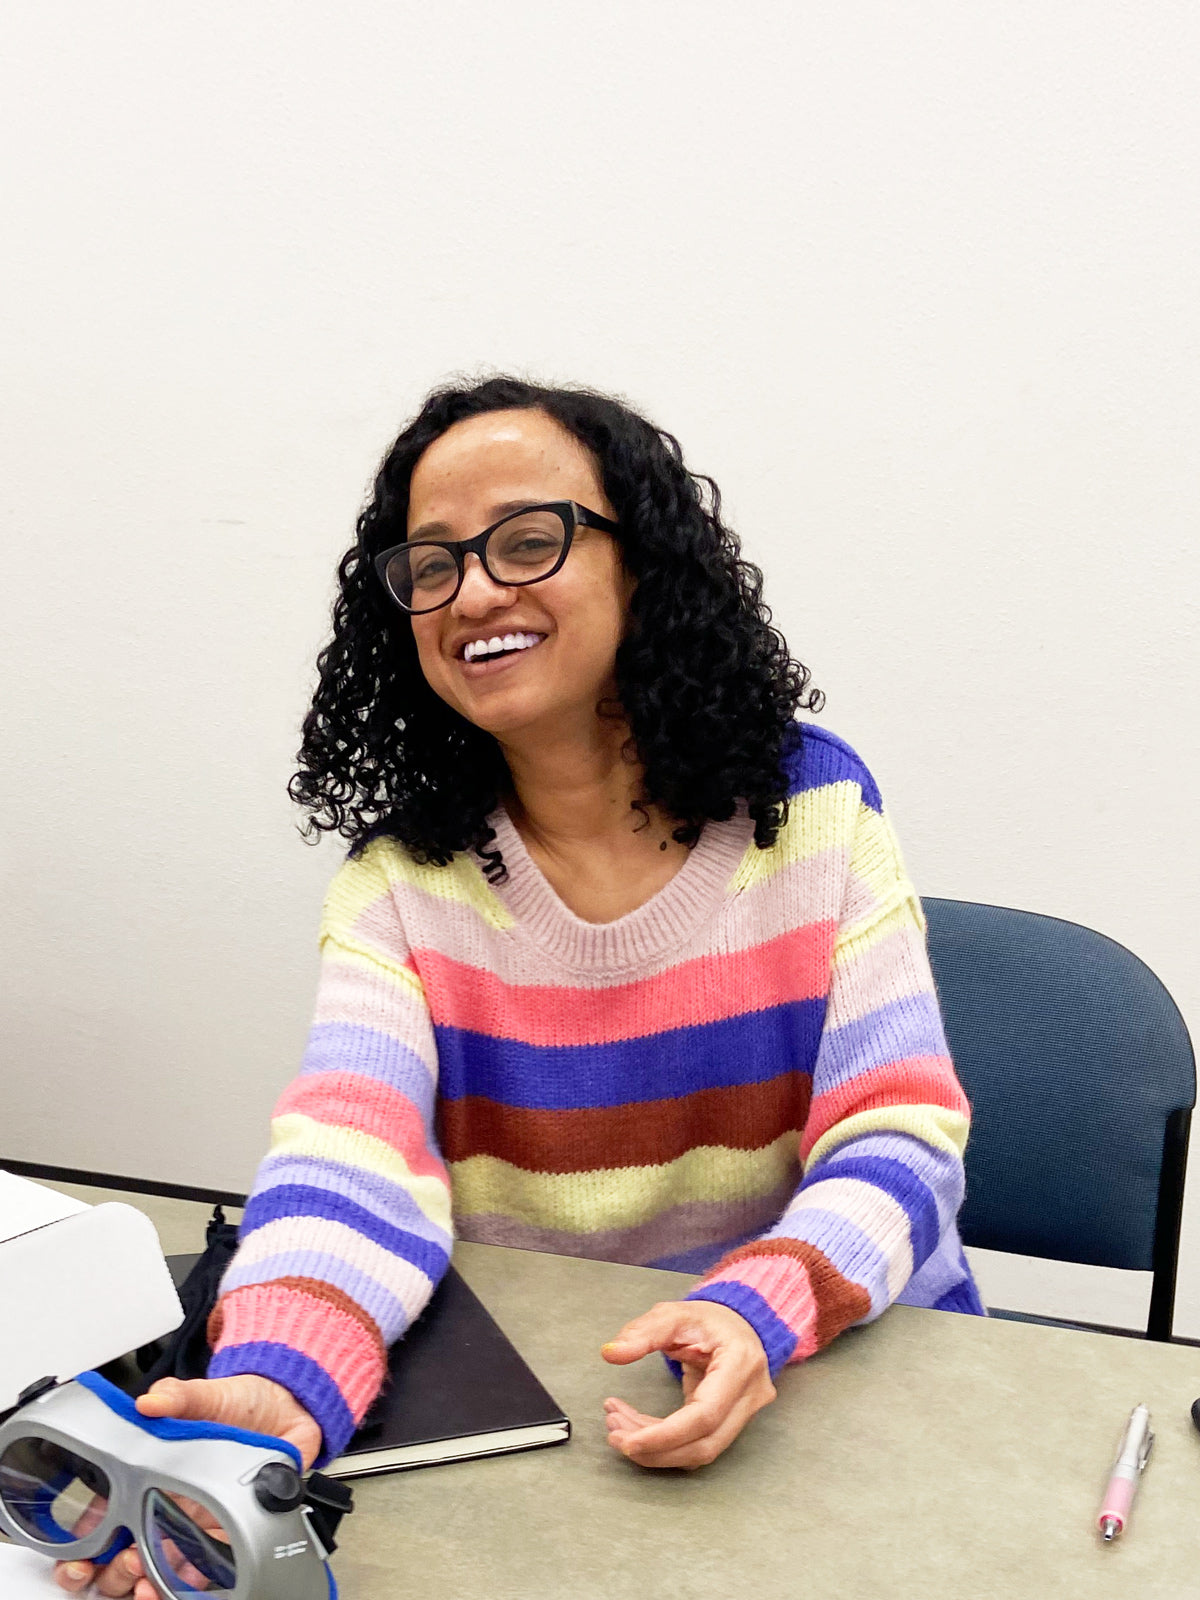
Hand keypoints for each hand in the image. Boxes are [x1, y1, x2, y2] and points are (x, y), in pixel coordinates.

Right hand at [53, 1375, 320, 1595]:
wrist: (289, 1405)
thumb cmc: (239, 1402)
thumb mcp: (205, 1394)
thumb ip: (177, 1396)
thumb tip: (148, 1402)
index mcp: (157, 1473)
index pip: (111, 1515)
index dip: (92, 1540)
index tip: (81, 1554)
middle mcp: (175, 1502)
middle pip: (129, 1552)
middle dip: (117, 1569)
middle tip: (124, 1562)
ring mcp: (202, 1521)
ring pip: (162, 1568)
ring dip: (148, 1582)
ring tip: (146, 1583)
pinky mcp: (233, 1529)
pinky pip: (209, 1568)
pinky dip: (193, 1583)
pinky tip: (185, 1584)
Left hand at [601, 1299, 776, 1468]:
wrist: (736, 1324)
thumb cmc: (706, 1319)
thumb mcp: (673, 1314)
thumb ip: (642, 1332)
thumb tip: (610, 1353)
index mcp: (740, 1363)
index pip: (705, 1415)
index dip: (665, 1436)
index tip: (627, 1441)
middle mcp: (750, 1394)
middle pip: (704, 1444)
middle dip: (655, 1448)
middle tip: (614, 1434)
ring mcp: (746, 1413)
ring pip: (700, 1451)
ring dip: (656, 1449)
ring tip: (618, 1427)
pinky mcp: (732, 1424)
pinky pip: (697, 1444)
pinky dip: (664, 1443)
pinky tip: (636, 1426)